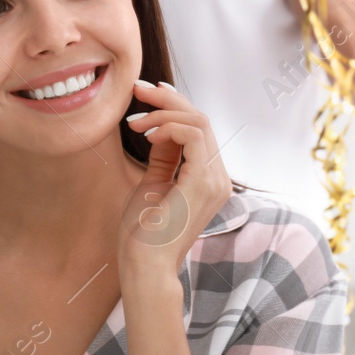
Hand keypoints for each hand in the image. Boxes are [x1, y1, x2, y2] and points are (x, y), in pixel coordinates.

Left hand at [117, 80, 234, 285]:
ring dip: (163, 113)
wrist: (144, 266)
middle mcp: (219, 178)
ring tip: (135, 122)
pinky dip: (168, 127)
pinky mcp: (203, 181)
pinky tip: (145, 135)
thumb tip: (161, 128)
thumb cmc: (143, 234)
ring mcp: (215, 180)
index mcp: (209, 179)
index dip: (175, 106)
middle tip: (137, 88)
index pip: (200, 130)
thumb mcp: (153, 183)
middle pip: (201, 119)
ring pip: (199, 122)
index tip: (149, 93)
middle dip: (167, 99)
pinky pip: (194, 135)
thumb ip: (164, 156)